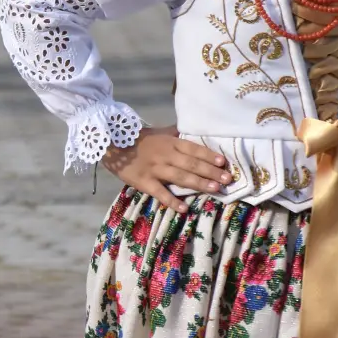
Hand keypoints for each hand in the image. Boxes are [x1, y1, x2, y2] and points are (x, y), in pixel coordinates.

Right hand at [101, 125, 231, 214]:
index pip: (193, 149)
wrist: (111, 144)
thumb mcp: (158, 132)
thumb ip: (175, 132)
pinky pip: (160, 192)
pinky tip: (185, 208)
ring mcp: (155, 169)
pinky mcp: (144, 182)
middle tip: (227, 179)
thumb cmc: (138, 139)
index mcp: (170, 142)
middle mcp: (165, 155)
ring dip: (198, 183)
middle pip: (191, 164)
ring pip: (180, 177)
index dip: (209, 155)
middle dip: (210, 172)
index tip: (224, 163)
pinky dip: (172, 200)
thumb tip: (192, 130)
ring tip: (214, 189)